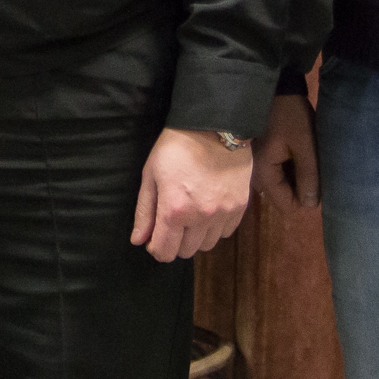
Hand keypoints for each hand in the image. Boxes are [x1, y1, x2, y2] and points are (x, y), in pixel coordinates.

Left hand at [131, 127, 252, 262]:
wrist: (214, 126)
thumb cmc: (175, 148)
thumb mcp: (151, 175)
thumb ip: (145, 211)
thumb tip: (138, 240)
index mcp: (174, 210)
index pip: (164, 252)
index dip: (156, 248)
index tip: (154, 238)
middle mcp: (201, 218)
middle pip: (186, 252)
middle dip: (175, 242)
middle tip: (172, 222)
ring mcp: (223, 214)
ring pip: (206, 245)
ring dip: (196, 237)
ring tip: (191, 214)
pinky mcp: (239, 207)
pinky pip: (225, 232)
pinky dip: (214, 227)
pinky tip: (208, 209)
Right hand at [252, 94, 319, 209]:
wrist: (275, 88)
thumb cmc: (290, 116)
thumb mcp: (304, 145)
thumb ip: (308, 176)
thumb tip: (310, 205)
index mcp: (264, 172)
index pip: (286, 205)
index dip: (306, 200)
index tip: (320, 183)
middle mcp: (257, 173)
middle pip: (283, 196)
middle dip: (302, 188)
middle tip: (317, 170)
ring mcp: (258, 165)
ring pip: (282, 184)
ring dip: (298, 177)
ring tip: (311, 161)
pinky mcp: (263, 156)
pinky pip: (279, 173)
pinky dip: (292, 168)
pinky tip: (302, 155)